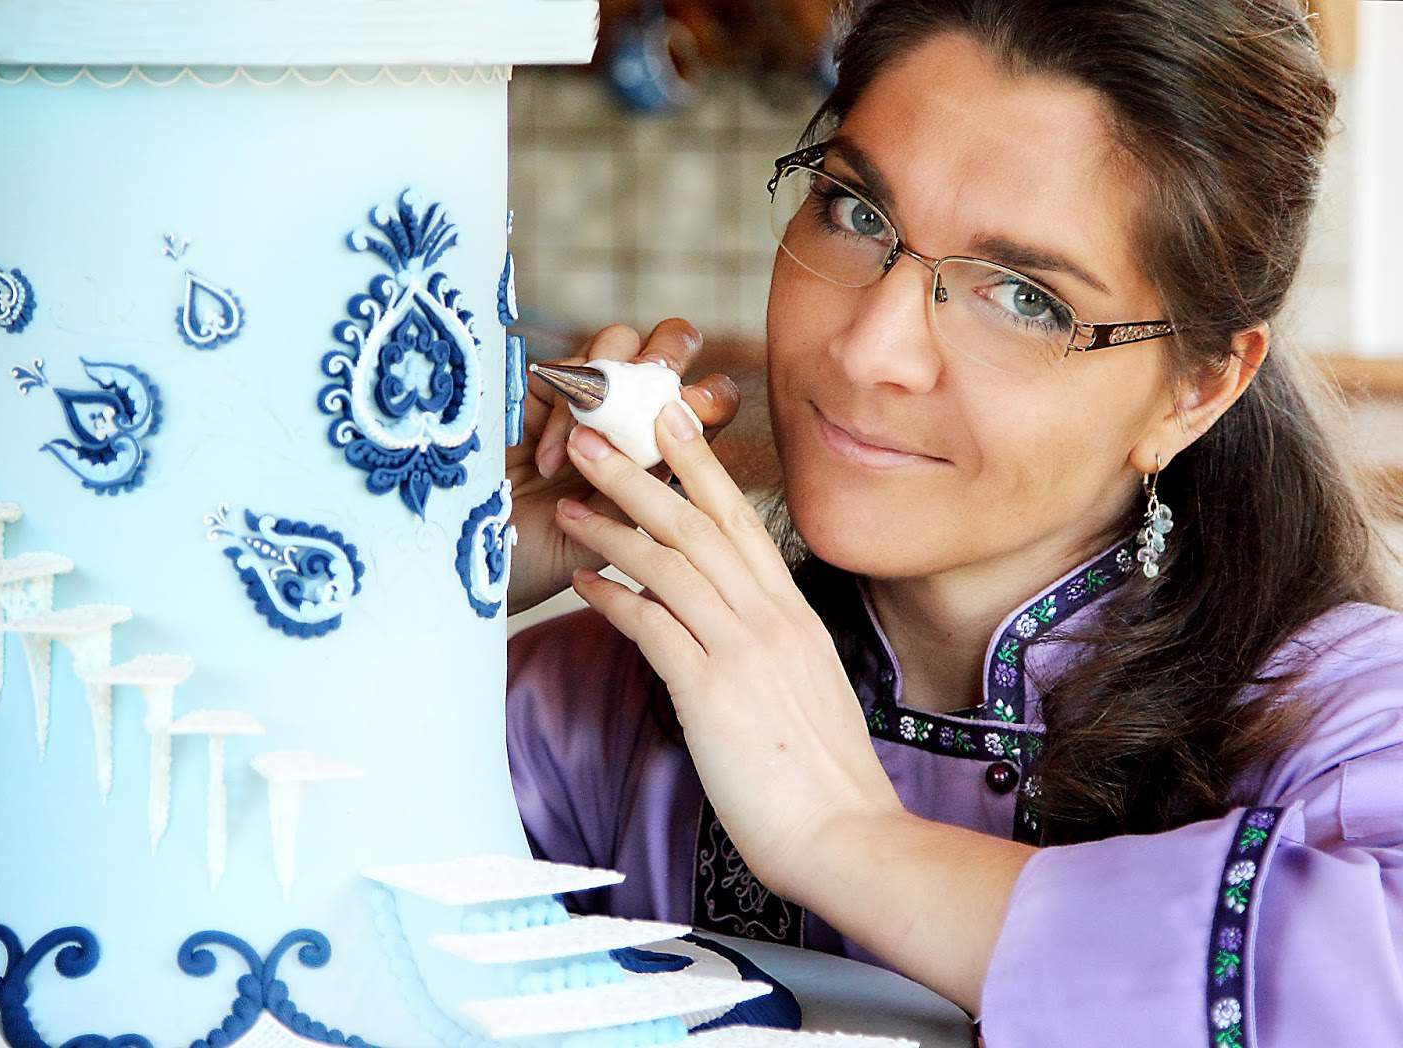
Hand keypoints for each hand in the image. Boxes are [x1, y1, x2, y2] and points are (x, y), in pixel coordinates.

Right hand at [505, 318, 739, 615]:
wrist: (477, 565)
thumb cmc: (550, 559)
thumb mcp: (615, 533)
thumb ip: (650, 484)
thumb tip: (681, 431)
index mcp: (663, 447)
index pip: (707, 401)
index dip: (711, 398)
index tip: (699, 417)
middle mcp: (626, 414)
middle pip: (670, 347)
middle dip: (669, 358)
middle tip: (653, 398)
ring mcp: (580, 398)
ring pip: (619, 342)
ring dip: (611, 388)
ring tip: (588, 445)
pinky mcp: (534, 390)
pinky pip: (564, 371)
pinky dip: (563, 413)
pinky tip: (548, 462)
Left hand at [552, 402, 903, 898]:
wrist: (843, 831)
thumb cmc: (820, 771)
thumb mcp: (805, 685)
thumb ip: (769, 645)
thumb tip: (731, 627)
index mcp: (793, 614)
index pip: (741, 521)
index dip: (700, 465)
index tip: (670, 420)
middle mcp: (769, 618)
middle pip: (696, 524)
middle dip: (638, 474)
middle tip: (592, 436)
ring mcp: (741, 650)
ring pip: (668, 562)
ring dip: (612, 526)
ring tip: (569, 501)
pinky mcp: (710, 691)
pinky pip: (650, 625)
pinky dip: (612, 597)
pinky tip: (583, 581)